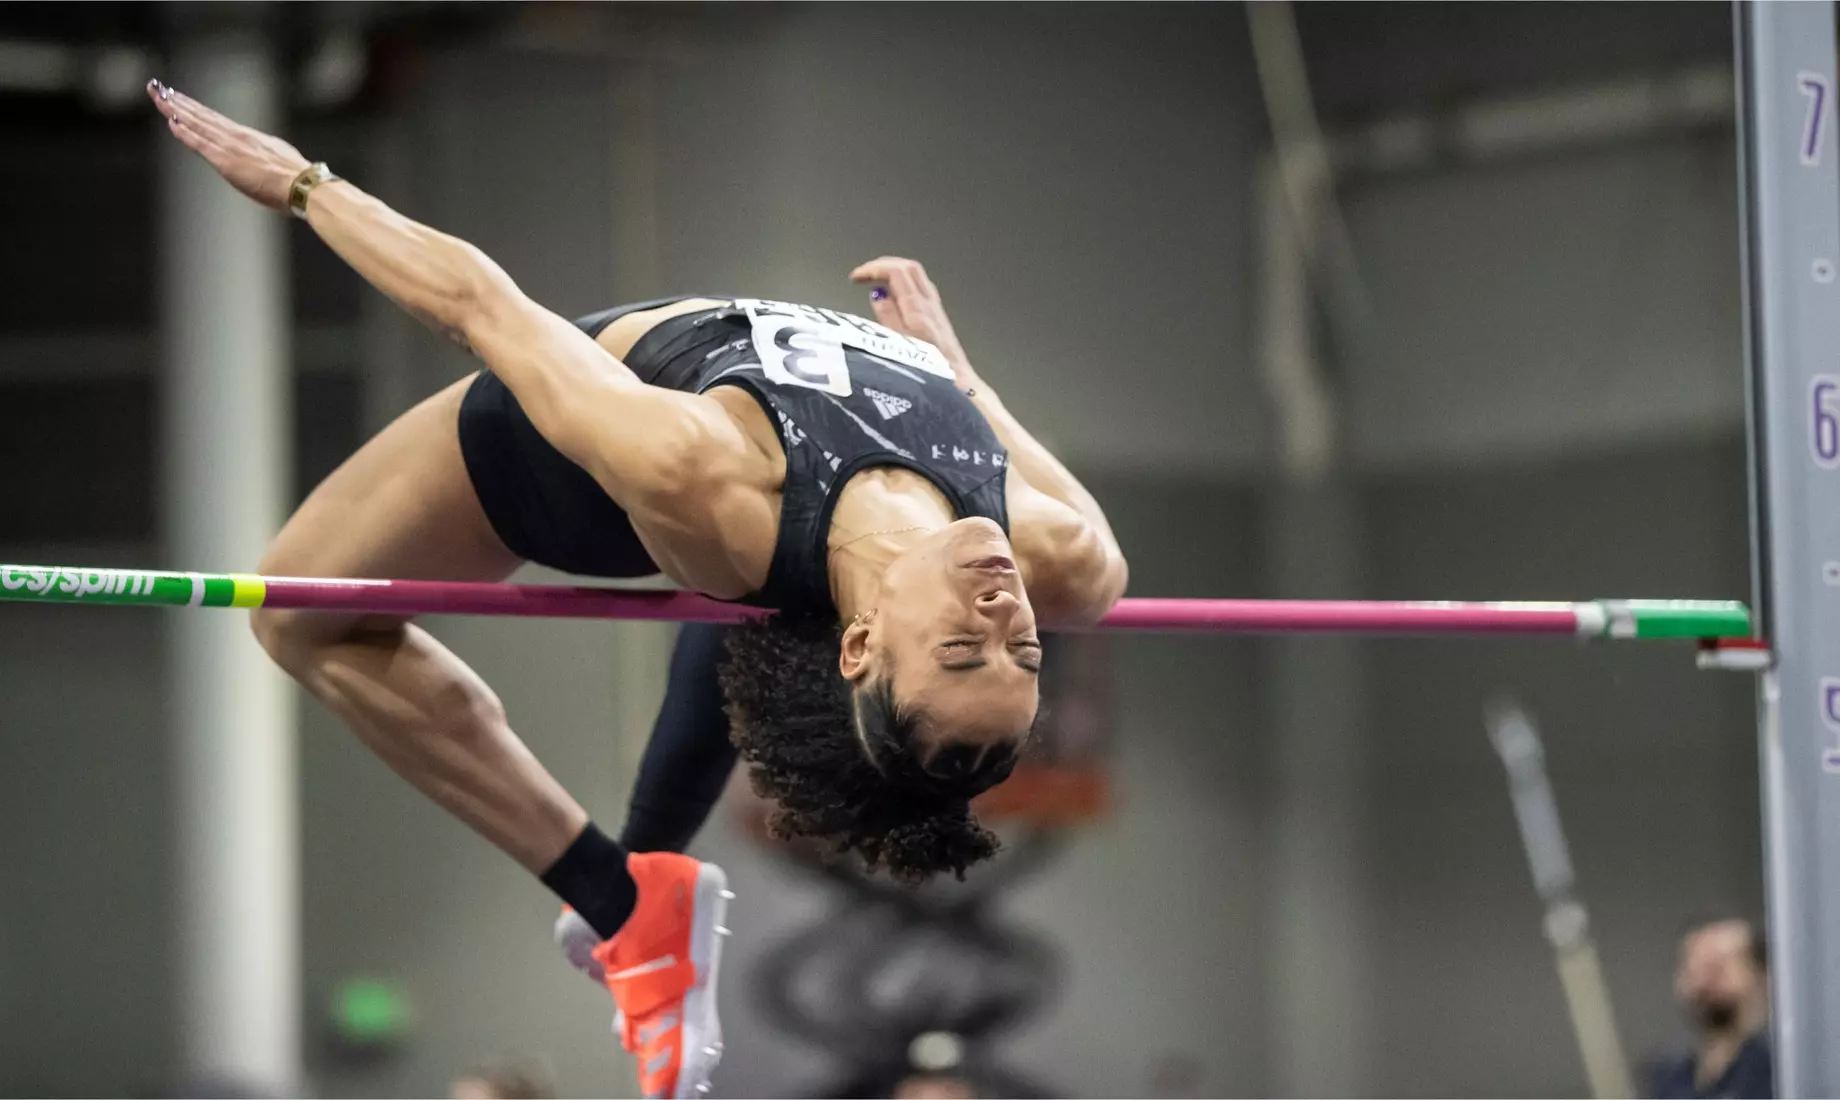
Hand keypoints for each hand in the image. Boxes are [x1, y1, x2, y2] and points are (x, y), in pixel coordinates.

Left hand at [146, 79, 310, 212]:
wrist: (302, 185)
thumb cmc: (296, 178)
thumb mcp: (278, 157)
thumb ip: (262, 154)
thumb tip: (261, 157)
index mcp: (248, 136)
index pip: (214, 118)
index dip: (195, 107)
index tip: (179, 97)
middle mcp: (236, 136)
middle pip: (201, 115)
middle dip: (177, 101)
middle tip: (157, 89)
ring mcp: (229, 147)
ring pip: (196, 123)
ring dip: (174, 110)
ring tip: (158, 97)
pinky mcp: (225, 161)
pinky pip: (199, 143)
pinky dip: (184, 132)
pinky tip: (171, 121)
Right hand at [848, 256, 976, 384]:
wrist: (959, 384)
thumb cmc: (930, 370)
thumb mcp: (900, 346)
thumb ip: (888, 317)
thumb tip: (877, 295)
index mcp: (918, 308)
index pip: (896, 271)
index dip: (873, 268)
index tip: (856, 277)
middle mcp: (929, 304)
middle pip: (908, 267)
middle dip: (883, 265)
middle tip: (864, 274)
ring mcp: (936, 309)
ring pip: (916, 276)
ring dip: (894, 272)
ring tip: (874, 281)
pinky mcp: (938, 318)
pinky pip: (920, 289)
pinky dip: (903, 284)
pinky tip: (894, 297)